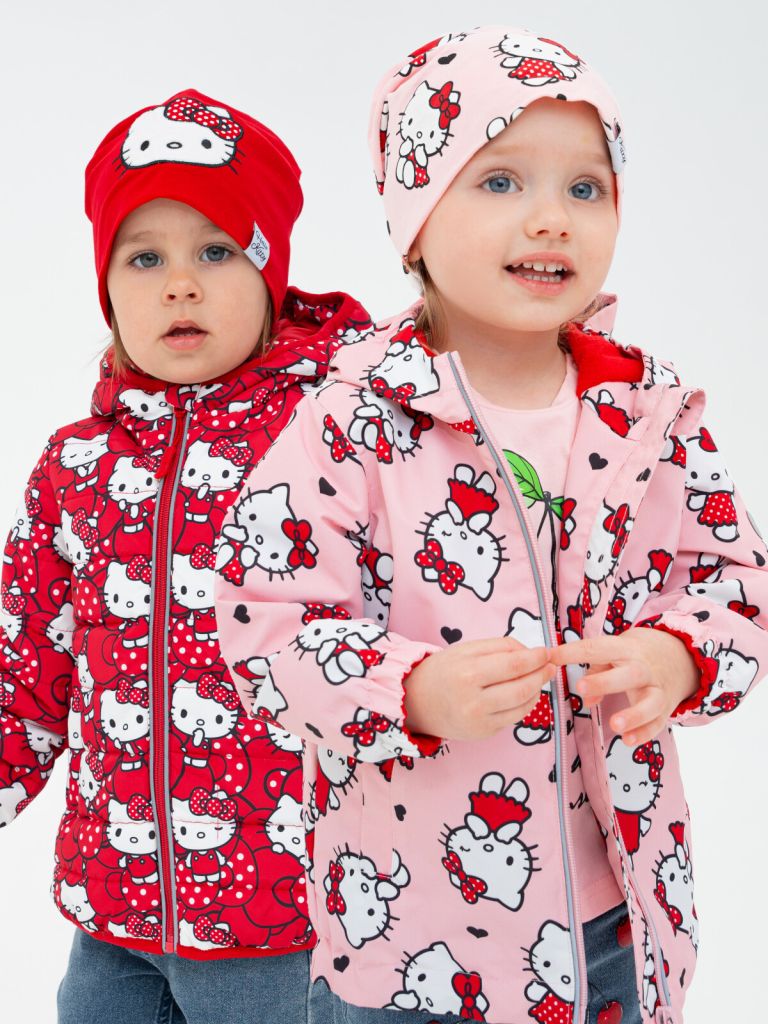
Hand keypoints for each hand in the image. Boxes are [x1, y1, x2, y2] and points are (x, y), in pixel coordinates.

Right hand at [404, 637, 554, 741]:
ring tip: (540, 678)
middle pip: (521, 687)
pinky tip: (527, 694)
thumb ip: (499, 646)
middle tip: (550, 666)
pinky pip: (514, 718)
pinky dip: (526, 704)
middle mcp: (473, 700)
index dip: (536, 658)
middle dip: (541, 675)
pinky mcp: (483, 733)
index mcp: (467, 673)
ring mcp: (479, 721)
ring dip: (537, 690)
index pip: (513, 665)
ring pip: (521, 705)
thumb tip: (531, 651)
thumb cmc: (444, 670)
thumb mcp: (466, 649)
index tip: (547, 652)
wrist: (416, 701)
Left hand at [548, 628, 699, 744]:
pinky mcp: (665, 709)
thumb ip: (598, 670)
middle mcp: (644, 669)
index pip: (597, 648)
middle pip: (628, 675)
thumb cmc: (634, 655)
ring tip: (613, 725)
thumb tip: (586, 698)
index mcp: (625, 649)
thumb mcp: (616, 651)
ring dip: (632, 715)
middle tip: (581, 688)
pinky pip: (657, 724)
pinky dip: (643, 733)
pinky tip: (627, 741)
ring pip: (650, 704)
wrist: (679, 658)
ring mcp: (657, 690)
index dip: (573, 652)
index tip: (551, 656)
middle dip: (605, 682)